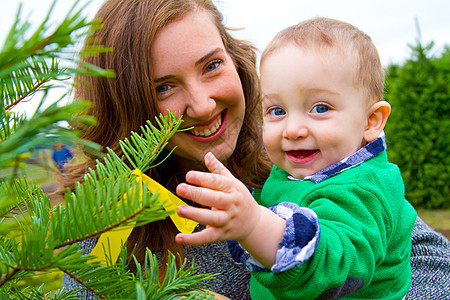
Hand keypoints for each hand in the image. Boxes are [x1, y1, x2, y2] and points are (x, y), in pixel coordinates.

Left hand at [175, 152, 284, 267]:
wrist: (254, 223)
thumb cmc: (238, 198)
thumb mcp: (232, 182)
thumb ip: (218, 170)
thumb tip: (207, 154)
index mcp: (232, 188)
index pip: (217, 182)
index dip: (203, 178)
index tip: (188, 175)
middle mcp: (231, 204)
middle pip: (214, 199)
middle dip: (197, 194)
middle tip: (179, 188)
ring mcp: (227, 220)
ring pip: (211, 218)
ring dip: (195, 215)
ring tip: (179, 210)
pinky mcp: (221, 235)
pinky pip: (207, 238)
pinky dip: (193, 240)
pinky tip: (178, 237)